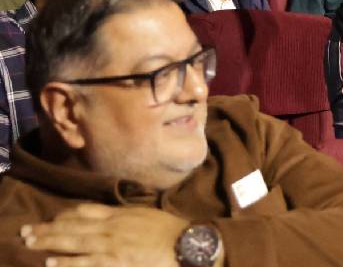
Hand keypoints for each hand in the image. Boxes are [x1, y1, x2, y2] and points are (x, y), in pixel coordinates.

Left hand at [21, 204, 188, 266]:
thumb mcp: (146, 215)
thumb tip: (114, 217)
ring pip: (72, 242)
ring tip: (31, 243)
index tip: (53, 218)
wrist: (185, 244)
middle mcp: (111, 226)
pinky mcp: (113, 262)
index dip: (65, 215)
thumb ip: (127, 215)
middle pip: (72, 225)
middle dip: (48, 228)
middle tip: (27, 231)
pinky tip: (52, 263)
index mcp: (120, 214)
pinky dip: (66, 262)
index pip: (85, 211)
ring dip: (49, 242)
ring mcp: (110, 244)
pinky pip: (84, 262)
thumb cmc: (170, 231)